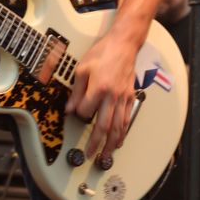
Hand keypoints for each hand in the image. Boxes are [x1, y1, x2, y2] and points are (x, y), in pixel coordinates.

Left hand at [65, 32, 136, 159]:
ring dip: (111, 143)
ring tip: (106, 155)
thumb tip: (70, 108)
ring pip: (118, 126)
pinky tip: (119, 140)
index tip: (76, 114)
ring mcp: (123, 98)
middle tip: (90, 155)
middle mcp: (113, 96)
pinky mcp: (130, 97)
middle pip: (104, 126)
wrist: (123, 44)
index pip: (86, 111)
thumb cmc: (103, 53)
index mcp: (99, 88)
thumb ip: (76, 90)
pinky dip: (123, 132)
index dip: (80, 115)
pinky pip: (127, 119)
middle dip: (96, 143)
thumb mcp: (82, 68)